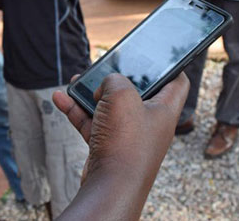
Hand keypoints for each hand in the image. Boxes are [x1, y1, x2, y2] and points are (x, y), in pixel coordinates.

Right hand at [52, 73, 188, 219]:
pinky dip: (77, 110)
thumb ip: (114, 79)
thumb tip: (104, 86)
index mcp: (164, 110)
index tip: (157, 54)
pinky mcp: (107, 145)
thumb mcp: (122, 94)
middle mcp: (149, 123)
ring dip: (90, 93)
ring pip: (109, 106)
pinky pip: (91, 122)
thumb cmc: (126, 141)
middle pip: (136, 92)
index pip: (177, 82)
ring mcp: (127, 135)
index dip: (170, 65)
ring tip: (77, 81)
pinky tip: (61, 98)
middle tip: (106, 67)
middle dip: (117, 78)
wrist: (110, 185)